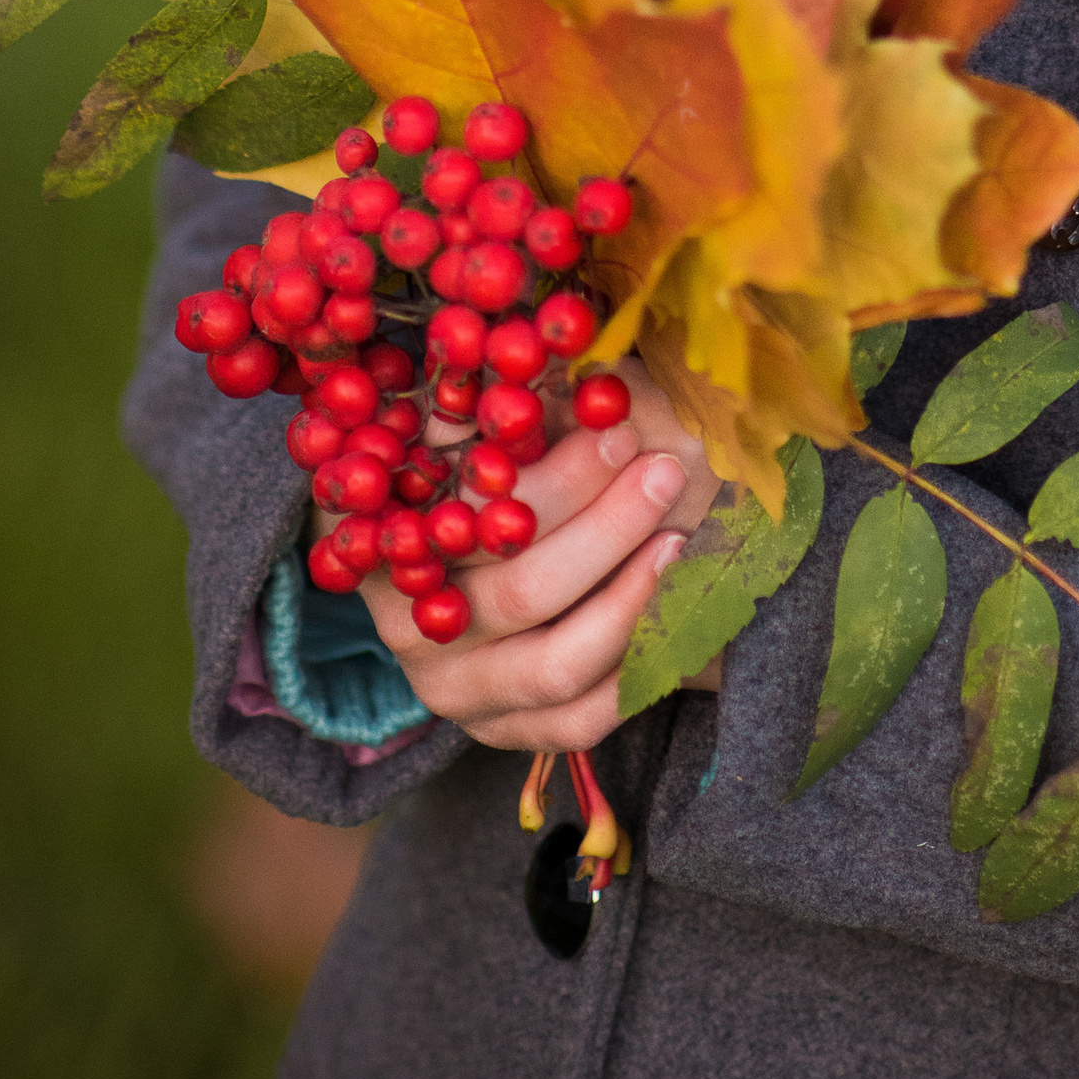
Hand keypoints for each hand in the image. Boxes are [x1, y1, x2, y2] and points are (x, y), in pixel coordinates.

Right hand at [340, 357, 723, 753]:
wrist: (437, 583)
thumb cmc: (465, 483)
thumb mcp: (463, 440)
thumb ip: (495, 410)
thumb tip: (561, 346)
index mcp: (396, 545)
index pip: (477, 516)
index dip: (556, 474)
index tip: (618, 424)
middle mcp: (419, 632)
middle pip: (526, 589)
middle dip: (609, 525)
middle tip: (668, 470)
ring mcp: (461, 695)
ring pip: (560, 663)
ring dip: (634, 598)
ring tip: (681, 537)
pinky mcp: (507, 733)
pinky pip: (582, 721)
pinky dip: (638, 670)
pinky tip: (680, 615)